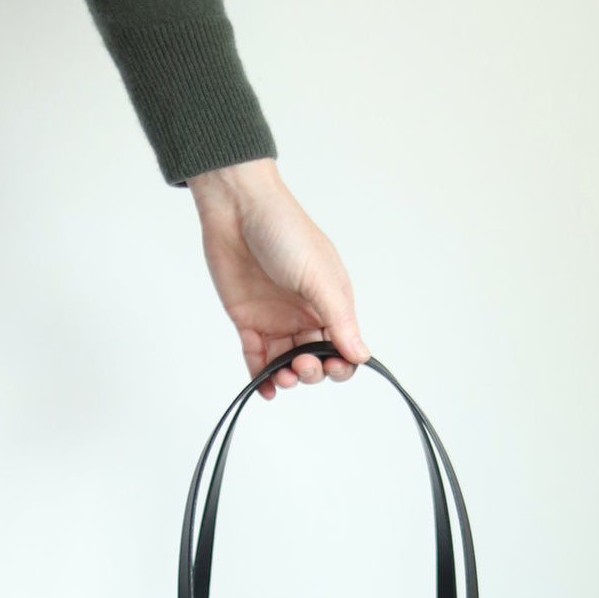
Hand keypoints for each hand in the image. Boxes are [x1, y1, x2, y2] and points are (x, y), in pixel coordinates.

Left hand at [188, 158, 367, 399]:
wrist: (237, 209)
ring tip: (283, 376)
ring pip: (287, 362)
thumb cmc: (284, 231)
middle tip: (303, 363)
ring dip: (289, 377)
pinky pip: (257, 358)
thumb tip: (361, 355)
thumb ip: (339, 319)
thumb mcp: (319, 276)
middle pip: (317, 358)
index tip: (331, 365)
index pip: (344, 345)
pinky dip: (262, 377)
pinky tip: (267, 389)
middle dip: (313, 371)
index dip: (341, 363)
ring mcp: (276, 319)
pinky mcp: (248, 321)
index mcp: (330, 301)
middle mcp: (306, 314)